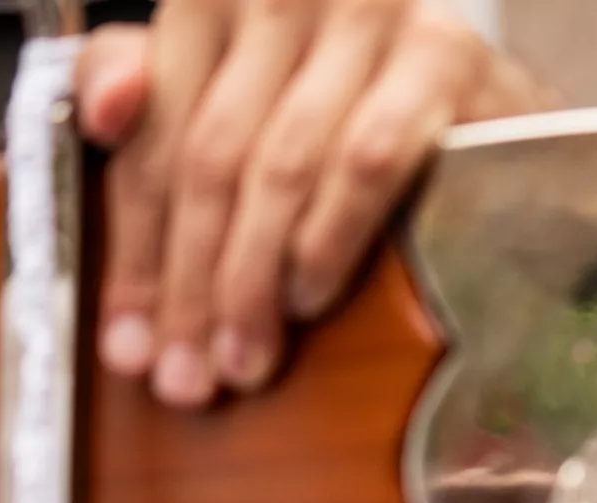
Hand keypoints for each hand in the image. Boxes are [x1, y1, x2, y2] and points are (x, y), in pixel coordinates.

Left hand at [74, 3, 553, 407]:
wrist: (493, 93)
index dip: (135, 246)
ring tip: (245, 355)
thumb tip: (103, 112)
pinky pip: (369, 161)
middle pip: (212, 158)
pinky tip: (310, 292)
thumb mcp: (236, 80)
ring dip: (254, 277)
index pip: (155, 135)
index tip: (128, 339)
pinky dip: (331, 235)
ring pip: (282, 168)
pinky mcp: (443, 54)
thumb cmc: (359, 91)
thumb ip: (149, 86)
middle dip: (192, 282)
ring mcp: (368, 18)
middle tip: (187, 372)